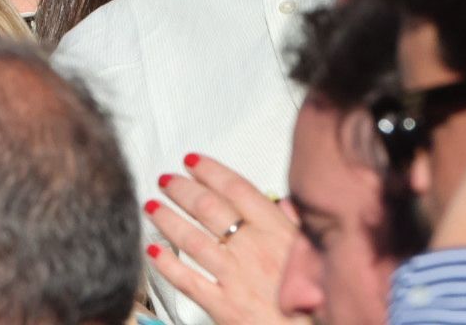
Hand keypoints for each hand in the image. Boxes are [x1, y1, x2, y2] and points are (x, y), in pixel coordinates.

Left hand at [145, 154, 304, 324]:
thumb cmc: (314, 298)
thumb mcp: (312, 250)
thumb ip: (294, 223)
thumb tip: (283, 202)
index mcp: (275, 230)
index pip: (236, 189)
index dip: (210, 171)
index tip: (192, 162)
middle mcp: (251, 248)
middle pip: (208, 209)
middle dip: (182, 189)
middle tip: (166, 179)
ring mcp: (234, 276)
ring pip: (192, 240)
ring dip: (168, 219)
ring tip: (152, 206)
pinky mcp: (222, 304)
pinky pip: (188, 280)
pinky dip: (167, 265)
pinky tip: (153, 252)